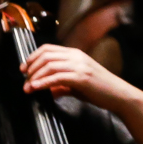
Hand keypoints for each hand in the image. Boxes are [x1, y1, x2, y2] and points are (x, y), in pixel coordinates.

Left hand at [21, 42, 136, 111]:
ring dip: (34, 77)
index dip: (32, 57)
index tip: (24, 69)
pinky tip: (36, 88)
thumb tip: (47, 90)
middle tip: (24, 80)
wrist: (118, 95)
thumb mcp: (77, 84)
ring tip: (28, 88)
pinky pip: (56, 77)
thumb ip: (62, 84)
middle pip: (46, 56)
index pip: (48, 48)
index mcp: (76, 54)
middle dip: (31, 68)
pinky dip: (43, 82)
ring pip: (49, 65)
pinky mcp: (81, 77)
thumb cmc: (99, 90)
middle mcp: (77, 56)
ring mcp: (80, 66)